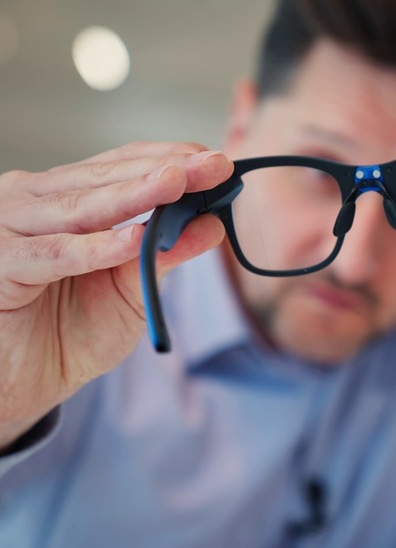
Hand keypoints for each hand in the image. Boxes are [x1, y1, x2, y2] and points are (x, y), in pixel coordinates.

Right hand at [0, 142, 232, 448]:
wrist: (20, 383)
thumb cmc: (71, 331)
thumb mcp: (131, 289)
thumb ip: (165, 254)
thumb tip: (213, 224)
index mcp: (64, 199)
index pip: (121, 167)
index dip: (170, 160)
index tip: (218, 162)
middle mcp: (32, 202)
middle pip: (107, 179)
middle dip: (166, 171)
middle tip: (215, 164)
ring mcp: (10, 229)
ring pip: (83, 209)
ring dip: (134, 194)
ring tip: (178, 182)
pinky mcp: (0, 265)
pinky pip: (55, 255)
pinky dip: (97, 248)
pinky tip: (135, 240)